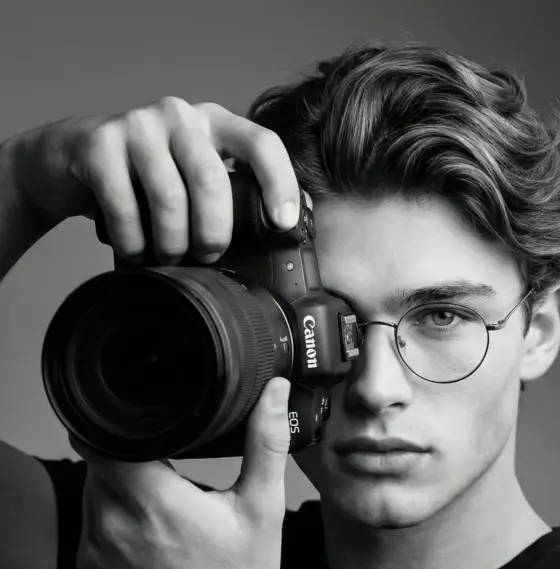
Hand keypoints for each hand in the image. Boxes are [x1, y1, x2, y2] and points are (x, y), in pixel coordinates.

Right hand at [7, 96, 299, 261]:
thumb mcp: (192, 179)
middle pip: (211, 180)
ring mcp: (137, 125)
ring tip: (169, 258)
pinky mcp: (99, 144)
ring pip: (170, 198)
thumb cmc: (145, 182)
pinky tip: (135, 252)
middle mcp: (179, 115)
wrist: (71, 162)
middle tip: (208, 257)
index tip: (283, 223)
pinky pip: (126, 208)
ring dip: (171, 244)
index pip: (261, 143)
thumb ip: (231, 194)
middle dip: (213, 232)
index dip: (279, 183)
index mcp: (213, 122)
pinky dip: (133, 243)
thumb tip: (284, 233)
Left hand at [71, 376, 290, 568]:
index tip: (149, 423)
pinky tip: (150, 530)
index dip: (123, 422)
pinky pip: (91, 523)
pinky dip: (113, 517)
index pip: (104, 436)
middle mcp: (111, 521)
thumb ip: (265, 444)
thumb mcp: (261, 509)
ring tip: (161, 494)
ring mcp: (95, 548)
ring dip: (118, 484)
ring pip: (92, 490)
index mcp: (152, 499)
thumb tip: (274, 393)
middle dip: (128, 452)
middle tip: (167, 461)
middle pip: (98, 460)